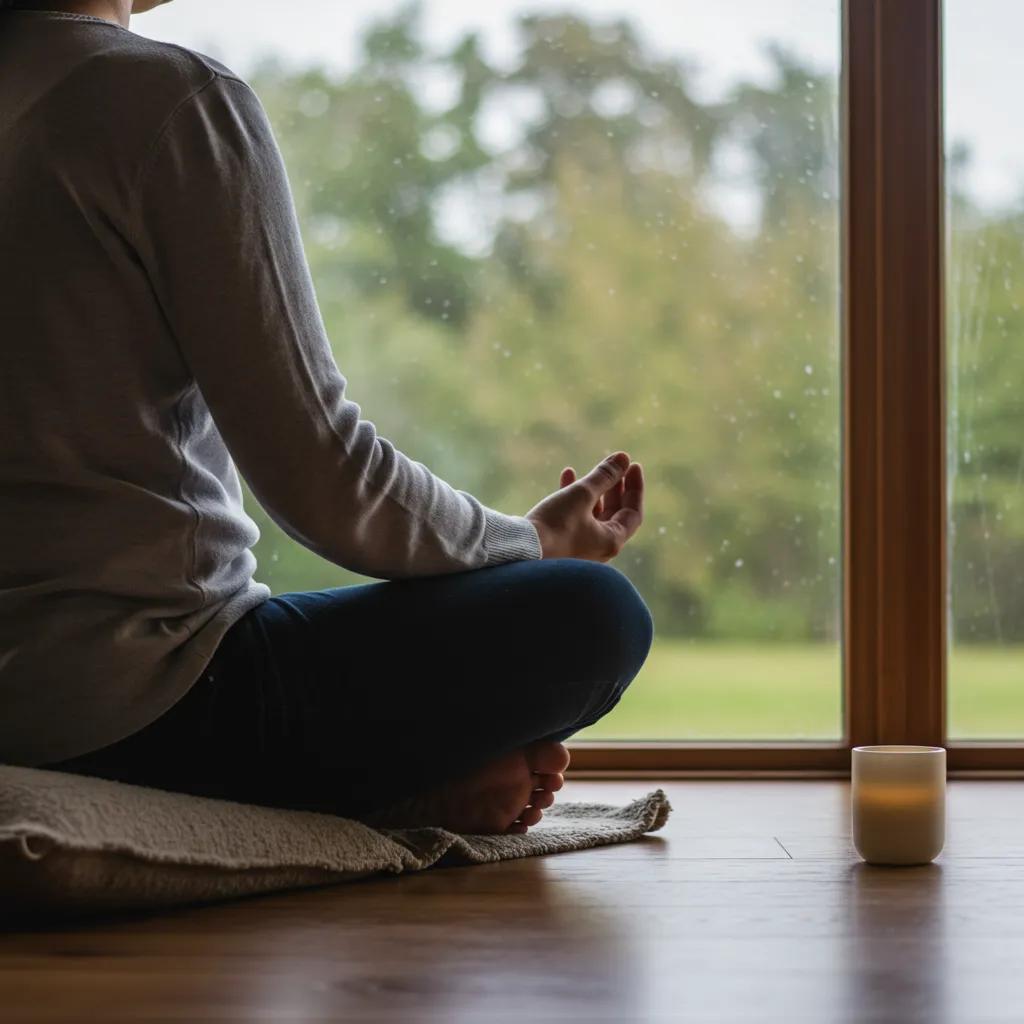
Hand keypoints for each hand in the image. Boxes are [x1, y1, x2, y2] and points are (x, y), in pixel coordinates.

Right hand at [525, 451, 644, 561]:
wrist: (521, 549)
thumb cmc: (555, 524)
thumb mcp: (582, 494)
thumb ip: (604, 475)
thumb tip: (623, 458)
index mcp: (611, 541)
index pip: (633, 512)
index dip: (635, 487)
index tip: (633, 465)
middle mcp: (599, 548)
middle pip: (614, 513)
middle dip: (614, 487)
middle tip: (614, 466)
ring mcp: (580, 547)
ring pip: (593, 514)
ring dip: (593, 490)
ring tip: (590, 470)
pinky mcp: (562, 543)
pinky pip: (575, 517)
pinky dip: (574, 498)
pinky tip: (567, 476)